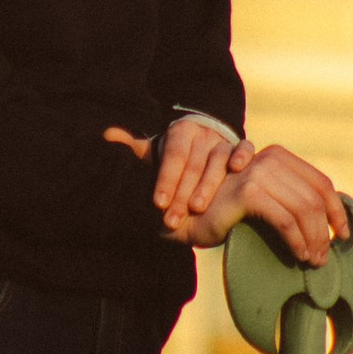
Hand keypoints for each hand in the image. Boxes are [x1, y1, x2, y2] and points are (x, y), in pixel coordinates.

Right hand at [103, 125, 346, 265]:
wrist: (183, 214)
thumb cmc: (224, 211)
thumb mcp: (264, 199)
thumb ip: (289, 199)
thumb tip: (327, 222)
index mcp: (278, 156)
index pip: (320, 182)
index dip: (337, 209)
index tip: (343, 233)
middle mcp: (269, 158)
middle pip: (315, 197)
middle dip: (326, 230)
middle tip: (325, 256)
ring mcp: (257, 172)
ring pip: (304, 210)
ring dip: (314, 239)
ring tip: (313, 260)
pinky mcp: (247, 192)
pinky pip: (285, 220)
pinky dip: (297, 240)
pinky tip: (298, 254)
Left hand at [143, 112, 252, 233]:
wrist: (206, 139)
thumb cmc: (177, 153)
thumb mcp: (157, 149)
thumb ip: (135, 147)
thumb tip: (107, 135)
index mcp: (180, 133)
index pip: (172, 156)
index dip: (166, 180)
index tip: (158, 203)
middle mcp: (202, 135)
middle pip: (193, 164)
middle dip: (182, 194)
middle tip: (172, 220)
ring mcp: (223, 141)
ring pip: (217, 159)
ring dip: (208, 184)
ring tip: (197, 208)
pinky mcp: (241, 147)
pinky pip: (244, 147)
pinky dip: (242, 155)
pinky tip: (237, 168)